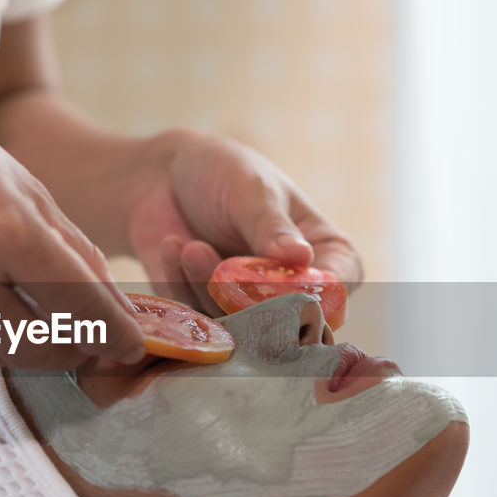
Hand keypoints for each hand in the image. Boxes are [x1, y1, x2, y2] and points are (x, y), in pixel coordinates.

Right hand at [0, 76, 144, 368]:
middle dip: (74, 346)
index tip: (130, 344)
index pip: (82, 309)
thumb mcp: (16, 177)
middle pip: (43, 349)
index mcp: (2, 229)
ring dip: (20, 342)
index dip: (116, 335)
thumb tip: (115, 306)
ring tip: (14, 301)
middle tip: (84, 333)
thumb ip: (69, 245)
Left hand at [125, 130, 361, 312]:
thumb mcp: (252, 190)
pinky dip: (182, 283)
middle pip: (285, 320)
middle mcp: (293, 289)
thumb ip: (271, 227)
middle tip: (223, 272)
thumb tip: (302, 258)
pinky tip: (174, 245)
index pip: (334, 291)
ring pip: (237, 323)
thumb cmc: (223, 172)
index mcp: (326, 255)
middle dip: (249, 299)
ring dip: (209, 288)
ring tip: (192, 247)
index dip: (311, 298)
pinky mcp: (205, 312)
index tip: (278, 284)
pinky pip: (196, 315)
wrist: (163, 174)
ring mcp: (248, 304)